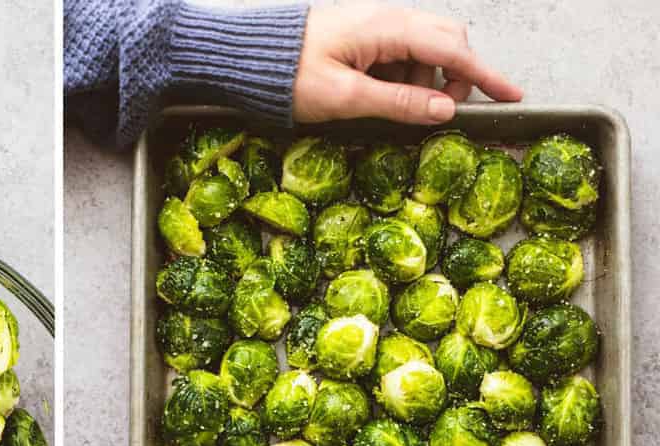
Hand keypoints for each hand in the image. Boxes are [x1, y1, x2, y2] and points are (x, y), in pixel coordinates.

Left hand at [293, 4, 522, 124]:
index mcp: (389, 28)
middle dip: (453, 78)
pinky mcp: (362, 36)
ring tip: (390, 108)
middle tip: (439, 113)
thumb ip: (399, 103)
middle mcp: (388, 18)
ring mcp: (375, 25)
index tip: (512, 95)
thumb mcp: (346, 98)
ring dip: (420, 82)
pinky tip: (375, 96)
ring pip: (421, 51)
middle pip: (446, 43)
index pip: (453, 51)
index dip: (485, 75)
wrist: (247, 56)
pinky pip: (397, 55)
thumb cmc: (288, 75)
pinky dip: (398, 78)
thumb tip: (444, 110)